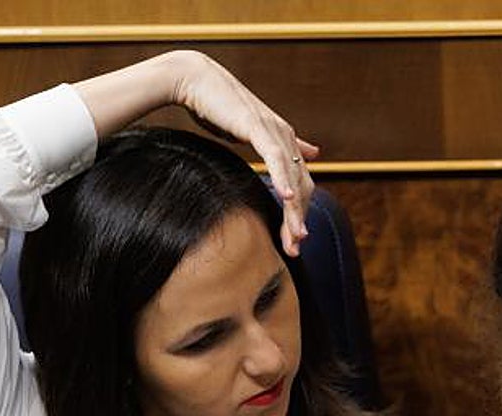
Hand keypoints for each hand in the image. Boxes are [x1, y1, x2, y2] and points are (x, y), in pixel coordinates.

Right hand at [73, 50, 318, 256]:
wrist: (194, 80)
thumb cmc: (218, 107)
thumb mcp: (250, 133)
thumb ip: (274, 148)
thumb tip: (307, 153)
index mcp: (283, 142)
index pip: (299, 186)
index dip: (298, 214)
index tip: (293, 242)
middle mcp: (285, 137)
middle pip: (301, 188)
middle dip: (297, 221)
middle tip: (295, 248)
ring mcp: (274, 131)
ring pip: (292, 178)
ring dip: (294, 210)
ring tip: (295, 236)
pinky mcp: (258, 126)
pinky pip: (274, 157)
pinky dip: (282, 178)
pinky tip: (285, 198)